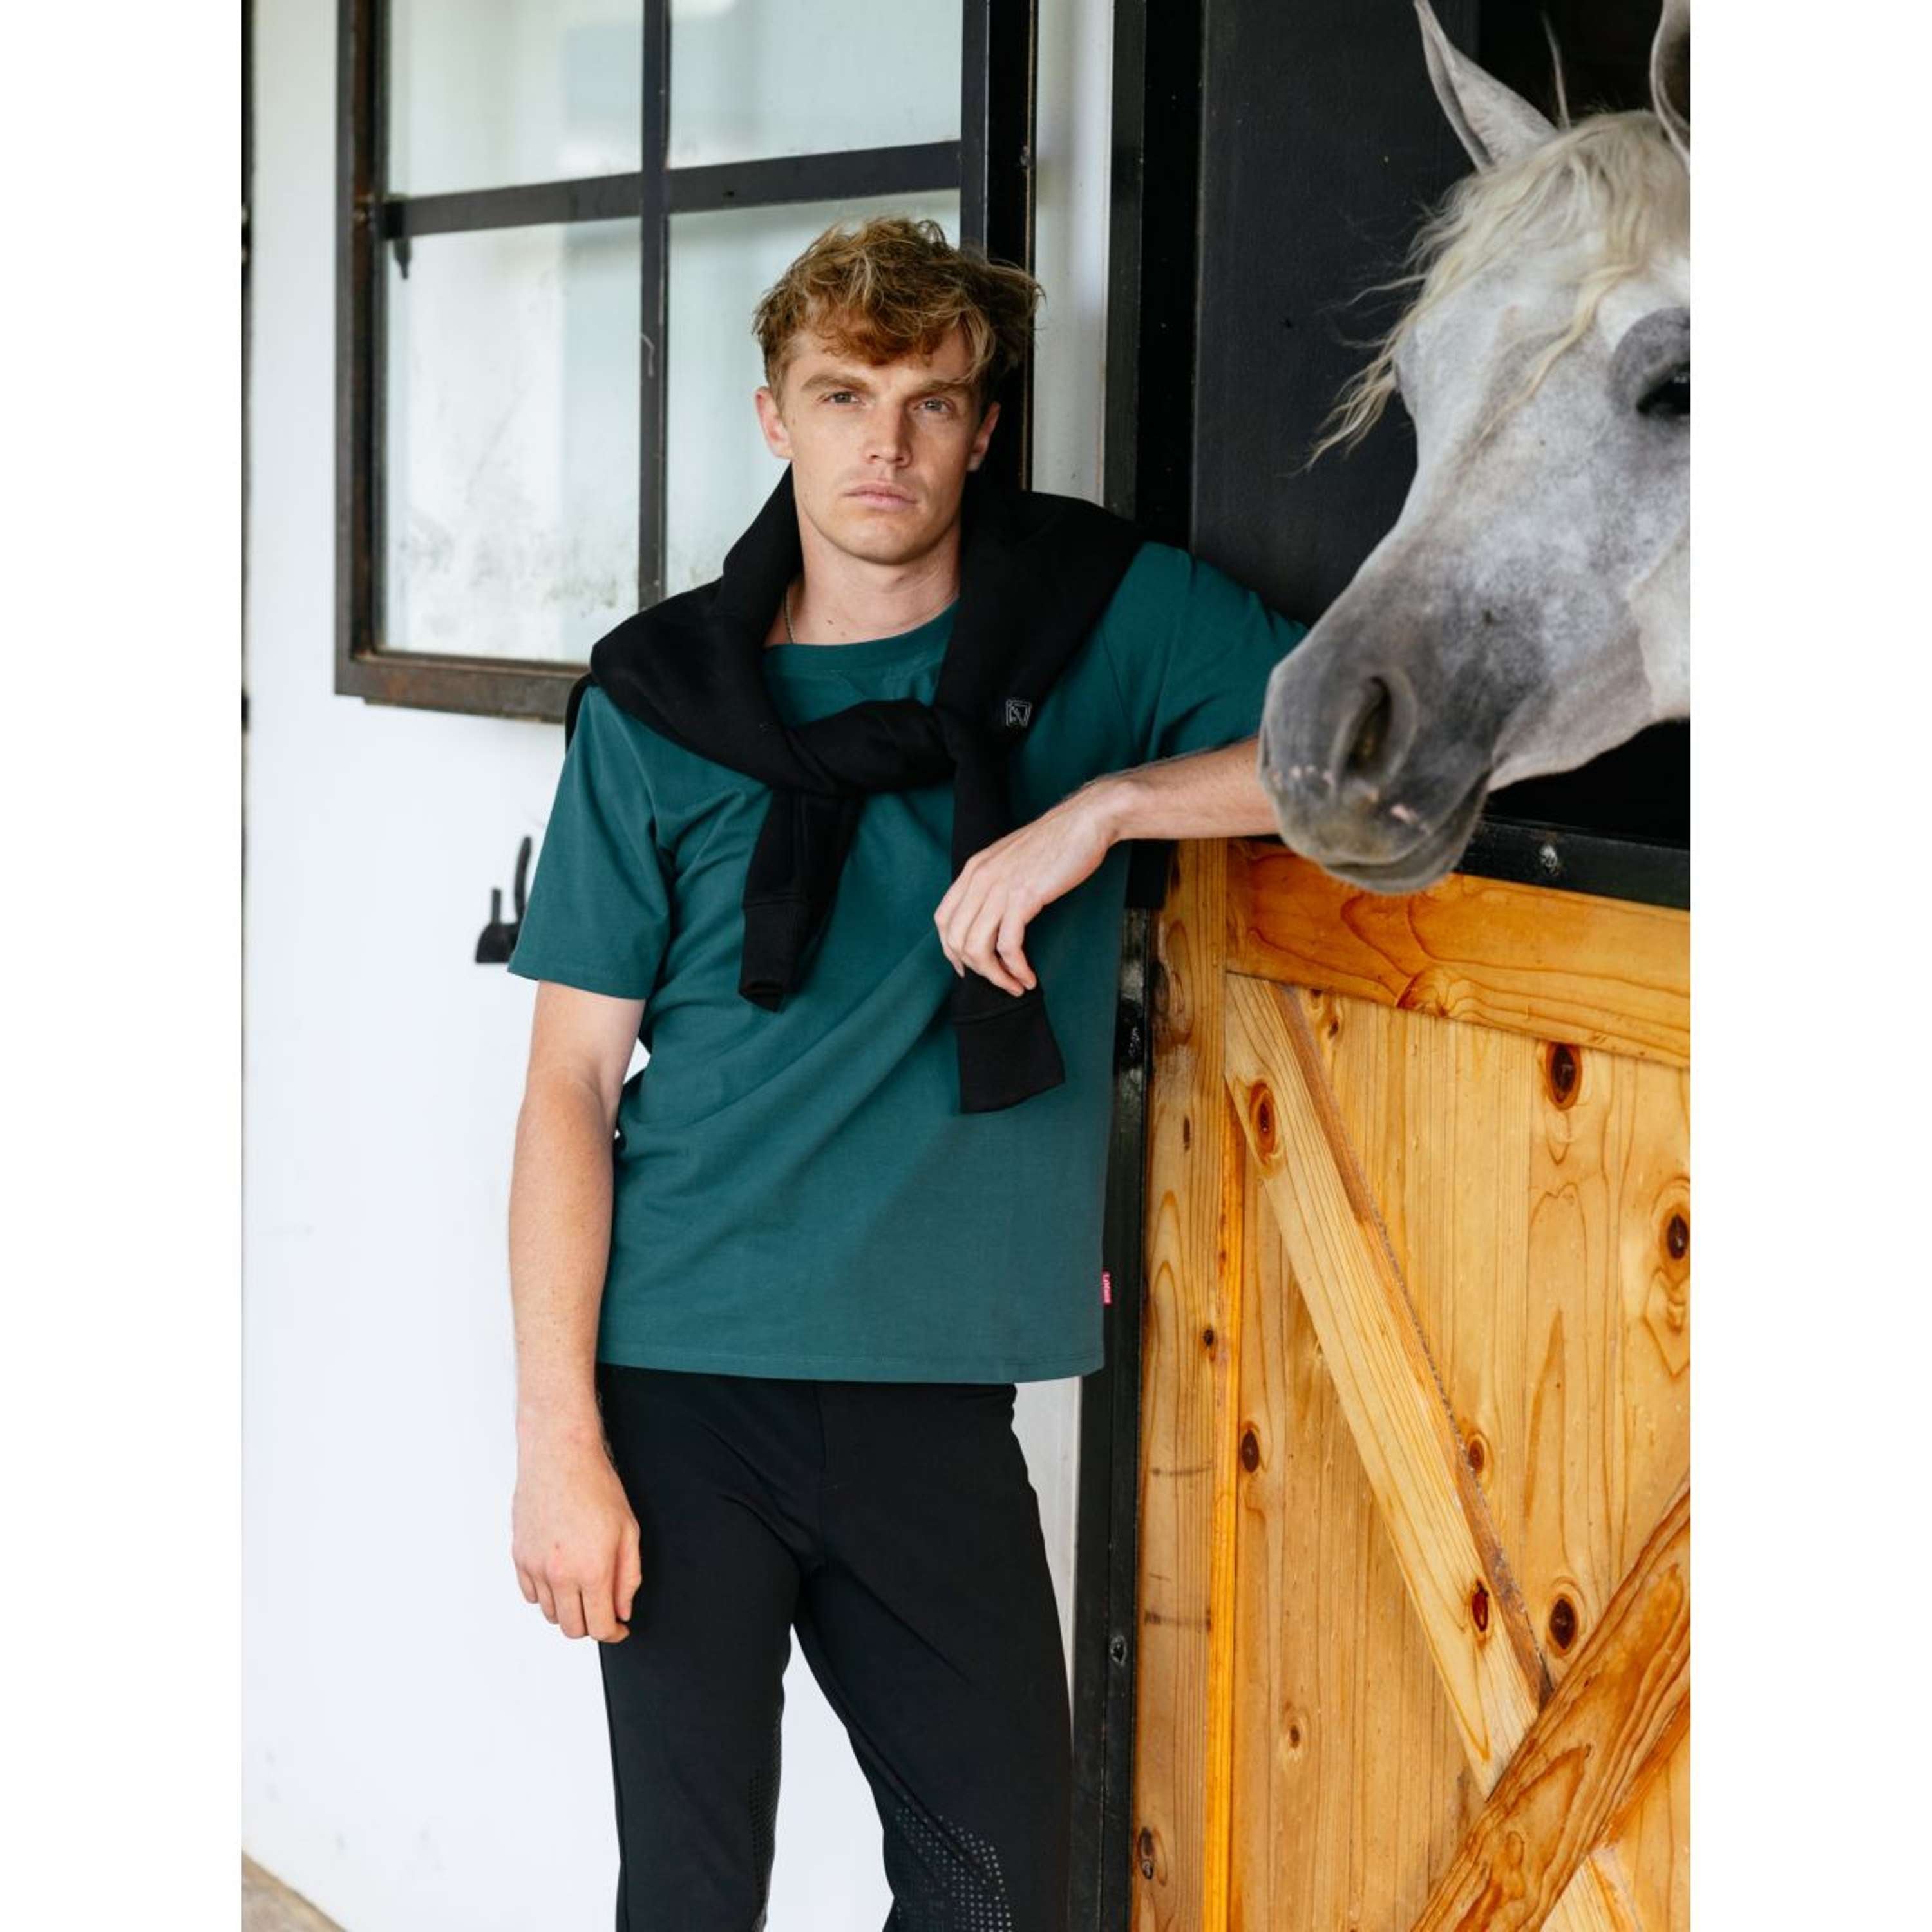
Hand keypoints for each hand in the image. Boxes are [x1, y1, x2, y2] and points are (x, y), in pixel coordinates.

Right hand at [511, 1427, 641, 1642]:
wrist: (560, 1457)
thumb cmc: (596, 1486)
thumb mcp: (628, 1531)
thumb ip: (628, 1577)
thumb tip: (622, 1611)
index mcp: (592, 1569)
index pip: (599, 1627)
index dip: (613, 1633)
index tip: (619, 1627)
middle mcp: (560, 1574)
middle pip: (571, 1628)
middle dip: (591, 1625)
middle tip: (602, 1607)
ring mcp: (535, 1567)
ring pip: (549, 1614)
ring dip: (568, 1610)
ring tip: (582, 1585)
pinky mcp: (519, 1557)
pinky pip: (530, 1595)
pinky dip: (546, 1594)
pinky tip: (560, 1575)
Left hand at [933, 784, 1119, 994]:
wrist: (1084, 822)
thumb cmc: (1056, 842)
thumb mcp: (1011, 859)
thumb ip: (995, 882)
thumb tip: (993, 915)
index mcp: (973, 870)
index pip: (943, 919)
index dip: (951, 950)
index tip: (968, 967)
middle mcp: (979, 879)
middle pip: (956, 939)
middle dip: (974, 969)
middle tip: (996, 980)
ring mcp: (999, 888)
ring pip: (977, 948)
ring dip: (994, 976)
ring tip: (1014, 985)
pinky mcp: (1023, 898)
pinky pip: (1008, 947)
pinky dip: (1016, 969)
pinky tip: (1028, 977)